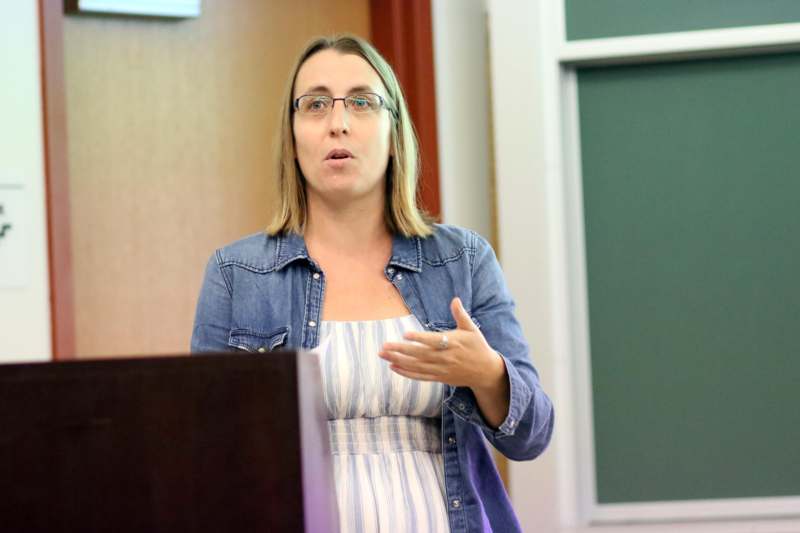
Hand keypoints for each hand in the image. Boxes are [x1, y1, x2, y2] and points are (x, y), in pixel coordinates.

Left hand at [379, 297, 505, 390]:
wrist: (486, 372)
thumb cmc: (478, 347)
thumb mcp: (472, 329)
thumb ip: (461, 314)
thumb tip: (455, 299)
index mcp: (453, 343)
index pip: (434, 341)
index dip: (420, 338)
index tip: (406, 334)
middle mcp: (445, 357)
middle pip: (420, 354)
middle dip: (400, 350)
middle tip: (384, 346)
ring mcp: (441, 369)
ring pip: (417, 366)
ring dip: (399, 361)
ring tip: (383, 355)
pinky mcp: (439, 378)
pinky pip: (420, 376)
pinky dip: (406, 373)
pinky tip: (393, 367)